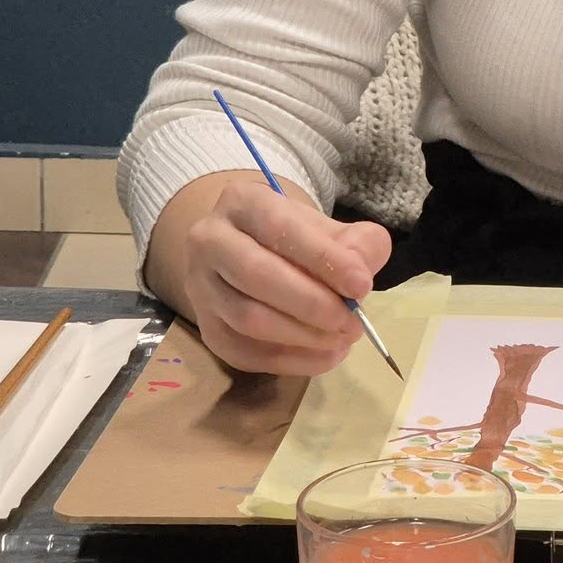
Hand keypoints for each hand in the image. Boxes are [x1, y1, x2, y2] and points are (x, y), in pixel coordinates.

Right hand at [145, 170, 391, 375]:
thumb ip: (356, 243)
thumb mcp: (328, 227)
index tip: (361, 285)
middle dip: (313, 304)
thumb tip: (360, 275)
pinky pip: (243, 352)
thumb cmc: (295, 238)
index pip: (281, 228)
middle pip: (258, 276)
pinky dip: (288, 360)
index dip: (323, 259)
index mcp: (243, 202)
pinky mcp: (205, 327)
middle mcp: (210, 240)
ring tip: (343, 339)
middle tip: (353, 321)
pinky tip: (324, 356)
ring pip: (248, 318)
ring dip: (303, 336)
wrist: (250, 251)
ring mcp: (200, 286)